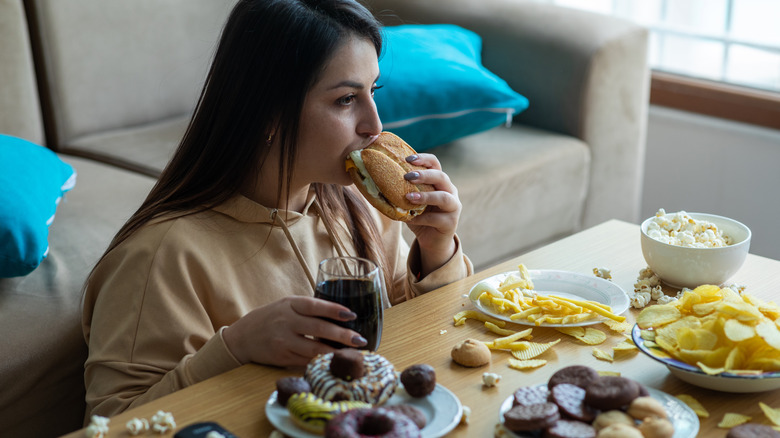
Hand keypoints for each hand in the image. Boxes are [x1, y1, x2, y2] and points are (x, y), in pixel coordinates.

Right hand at [223, 296, 367, 366]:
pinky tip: (334, 362)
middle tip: (359, 340)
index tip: (352, 315)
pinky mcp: (282, 358)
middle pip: (319, 329)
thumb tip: (341, 313)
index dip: (334, 310)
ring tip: (352, 354)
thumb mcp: (287, 305)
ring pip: (314, 349)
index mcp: (290, 304)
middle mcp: (287, 322)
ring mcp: (284, 341)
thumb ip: (308, 308)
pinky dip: (321, 362)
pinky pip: (305, 361)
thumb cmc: (271, 318)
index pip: (315, 306)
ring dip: (335, 353)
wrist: (242, 337)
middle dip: (342, 335)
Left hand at [403, 153, 461, 275]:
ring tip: (409, 197)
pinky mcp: (451, 223)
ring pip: (444, 197)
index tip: (407, 159)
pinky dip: (422, 218)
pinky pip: (437, 219)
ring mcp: (454, 207)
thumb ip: (401, 191)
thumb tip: (375, 181)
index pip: (435, 164)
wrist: (432, 241)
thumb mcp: (410, 202)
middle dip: (424, 175)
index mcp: (440, 182)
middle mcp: (450, 191)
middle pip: (442, 177)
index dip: (423, 159)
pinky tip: (410, 218)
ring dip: (426, 196)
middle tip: (407, 176)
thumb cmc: (420, 217)